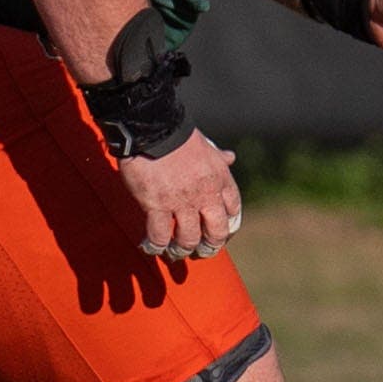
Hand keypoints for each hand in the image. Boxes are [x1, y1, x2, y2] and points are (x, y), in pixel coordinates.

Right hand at [117, 130, 240, 258]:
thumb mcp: (206, 146)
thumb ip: (218, 157)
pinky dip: (154, 245)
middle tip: (201, 252)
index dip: (228, 224)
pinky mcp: (157, 205)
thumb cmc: (178, 135)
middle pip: (215, 232)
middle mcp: (205, 195)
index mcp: (220, 179)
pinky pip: (159, 235)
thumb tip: (230, 157)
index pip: (233, 210)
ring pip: (188, 239)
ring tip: (173, 253)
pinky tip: (149, 247)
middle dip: (209, 247)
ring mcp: (181, 202)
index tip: (220, 231)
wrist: (155, 129)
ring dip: (181, 250)